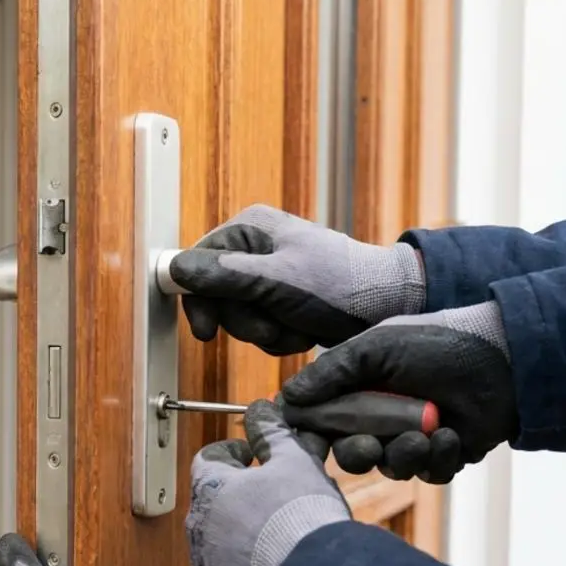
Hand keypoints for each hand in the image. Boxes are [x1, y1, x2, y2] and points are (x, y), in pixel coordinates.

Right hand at [167, 204, 425, 353]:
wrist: (390, 304)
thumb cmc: (341, 285)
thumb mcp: (277, 281)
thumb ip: (223, 275)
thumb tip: (175, 269)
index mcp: (250, 228)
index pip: (197, 264)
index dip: (199, 301)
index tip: (206, 331)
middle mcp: (256, 247)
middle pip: (217, 295)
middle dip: (245, 321)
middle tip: (270, 327)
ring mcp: (270, 275)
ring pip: (238, 316)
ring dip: (266, 332)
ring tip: (295, 327)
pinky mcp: (284, 299)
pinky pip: (261, 326)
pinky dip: (280, 337)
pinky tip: (303, 332)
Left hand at [187, 400, 351, 565]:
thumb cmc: (300, 515)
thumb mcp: (293, 461)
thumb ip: (272, 433)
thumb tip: (261, 409)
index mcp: (209, 487)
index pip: (208, 458)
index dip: (232, 452)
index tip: (252, 454)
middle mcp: (196, 527)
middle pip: (212, 503)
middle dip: (238, 495)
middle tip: (272, 495)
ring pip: (218, 544)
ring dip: (241, 536)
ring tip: (278, 535)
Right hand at [279, 301, 517, 483]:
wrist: (504, 359)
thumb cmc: (437, 344)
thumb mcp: (377, 348)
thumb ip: (331, 371)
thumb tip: (286, 398)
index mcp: (357, 390)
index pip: (320, 422)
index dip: (311, 436)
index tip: (308, 444)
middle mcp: (380, 417)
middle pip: (350, 453)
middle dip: (358, 453)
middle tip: (370, 446)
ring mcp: (411, 438)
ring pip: (389, 467)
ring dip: (404, 454)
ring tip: (425, 435)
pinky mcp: (443, 456)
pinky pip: (428, 474)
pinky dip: (437, 458)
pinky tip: (450, 435)